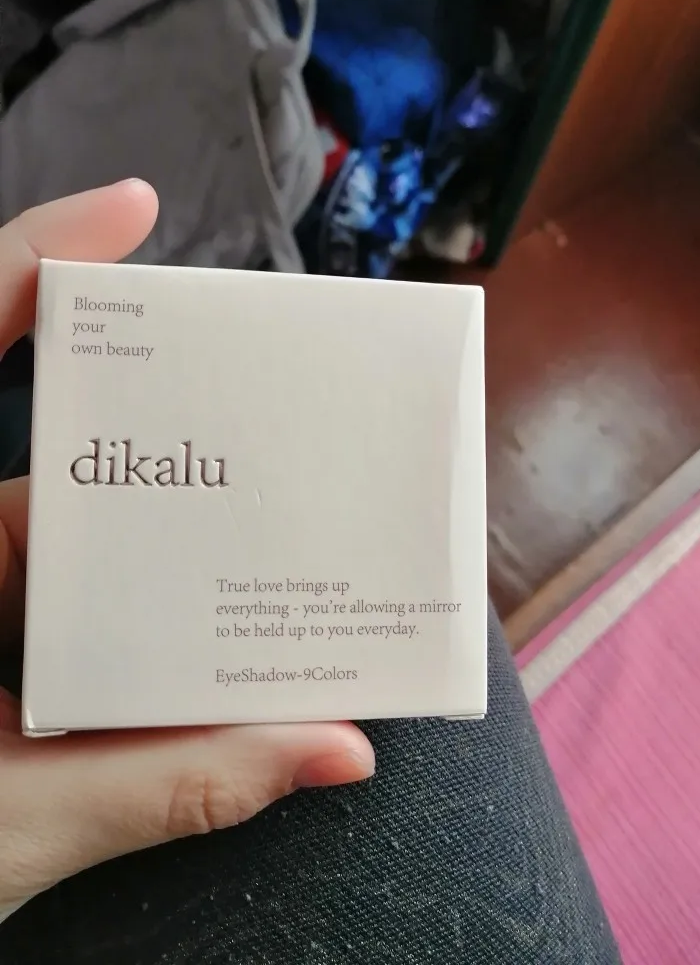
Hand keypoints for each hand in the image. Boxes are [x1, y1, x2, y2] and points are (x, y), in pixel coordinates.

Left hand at [0, 182, 374, 918]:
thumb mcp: (17, 823)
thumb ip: (172, 781)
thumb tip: (334, 749)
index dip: (40, 261)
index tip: (133, 209)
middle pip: (70, 474)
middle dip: (179, 470)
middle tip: (284, 452)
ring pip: (86, 560)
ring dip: (177, 575)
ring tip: (282, 577)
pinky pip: (77, 615)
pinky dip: (148, 634)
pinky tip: (216, 659)